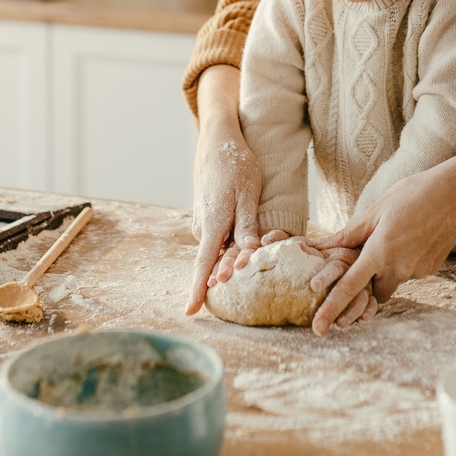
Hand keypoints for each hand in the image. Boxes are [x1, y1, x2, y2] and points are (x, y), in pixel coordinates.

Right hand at [186, 129, 261, 314]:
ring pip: (221, 250)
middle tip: (261, 257)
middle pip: (218, 261)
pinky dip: (234, 242)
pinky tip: (249, 236)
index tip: (190, 312)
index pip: (203, 265)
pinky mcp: (208, 218)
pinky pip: (220, 239)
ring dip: (237, 253)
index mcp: (212, 224)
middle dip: (236, 268)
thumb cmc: (236, 165)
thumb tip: (246, 255)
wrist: (218, 142)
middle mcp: (203, 228)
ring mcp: (203, 223)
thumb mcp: (247, 193)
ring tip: (265, 241)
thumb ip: (246, 225)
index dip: (197, 289)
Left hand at [309, 160, 455, 335]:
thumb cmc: (412, 195)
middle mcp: (399, 268)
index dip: (331, 308)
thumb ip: (349, 234)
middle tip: (369, 257)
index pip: (349, 287)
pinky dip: (405, 260)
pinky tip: (413, 237)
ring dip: (388, 267)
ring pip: (393, 280)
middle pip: (373, 291)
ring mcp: (417, 272)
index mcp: (380, 252)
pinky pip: (410, 272)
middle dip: (367, 283)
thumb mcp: (376, 209)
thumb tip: (319, 245)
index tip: (318, 328)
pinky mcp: (431, 270)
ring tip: (398, 234)